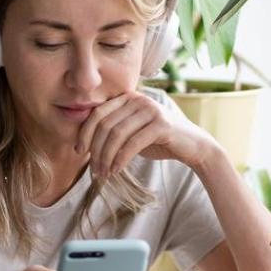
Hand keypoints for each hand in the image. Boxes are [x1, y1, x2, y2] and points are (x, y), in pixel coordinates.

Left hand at [74, 91, 217, 177]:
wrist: (192, 146)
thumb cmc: (158, 140)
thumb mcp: (131, 132)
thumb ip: (112, 131)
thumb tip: (83, 143)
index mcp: (127, 97)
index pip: (98, 113)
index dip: (85, 133)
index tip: (78, 151)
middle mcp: (138, 99)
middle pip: (105, 124)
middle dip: (95, 149)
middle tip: (94, 169)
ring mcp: (151, 110)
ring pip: (117, 134)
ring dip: (106, 157)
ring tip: (104, 173)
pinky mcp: (161, 125)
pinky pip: (133, 143)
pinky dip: (120, 159)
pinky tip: (116, 170)